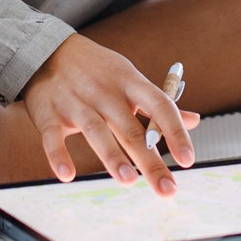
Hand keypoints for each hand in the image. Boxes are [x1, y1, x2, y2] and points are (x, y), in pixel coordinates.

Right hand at [22, 36, 200, 193]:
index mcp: (129, 82)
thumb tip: (194, 121)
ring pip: (96, 131)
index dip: (175, 132)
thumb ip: (158, 103)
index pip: (159, 105)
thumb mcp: (129, 78)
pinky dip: (58, 157)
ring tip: (129, 181)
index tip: (188, 160)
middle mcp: (104, 92)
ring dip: (112, 157)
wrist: (46, 50)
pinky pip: (53, 137)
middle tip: (167, 189)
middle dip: (150, 162)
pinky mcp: (48, 113)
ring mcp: (75, 103)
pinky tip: (67, 176)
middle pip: (131, 129)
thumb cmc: (97, 70)